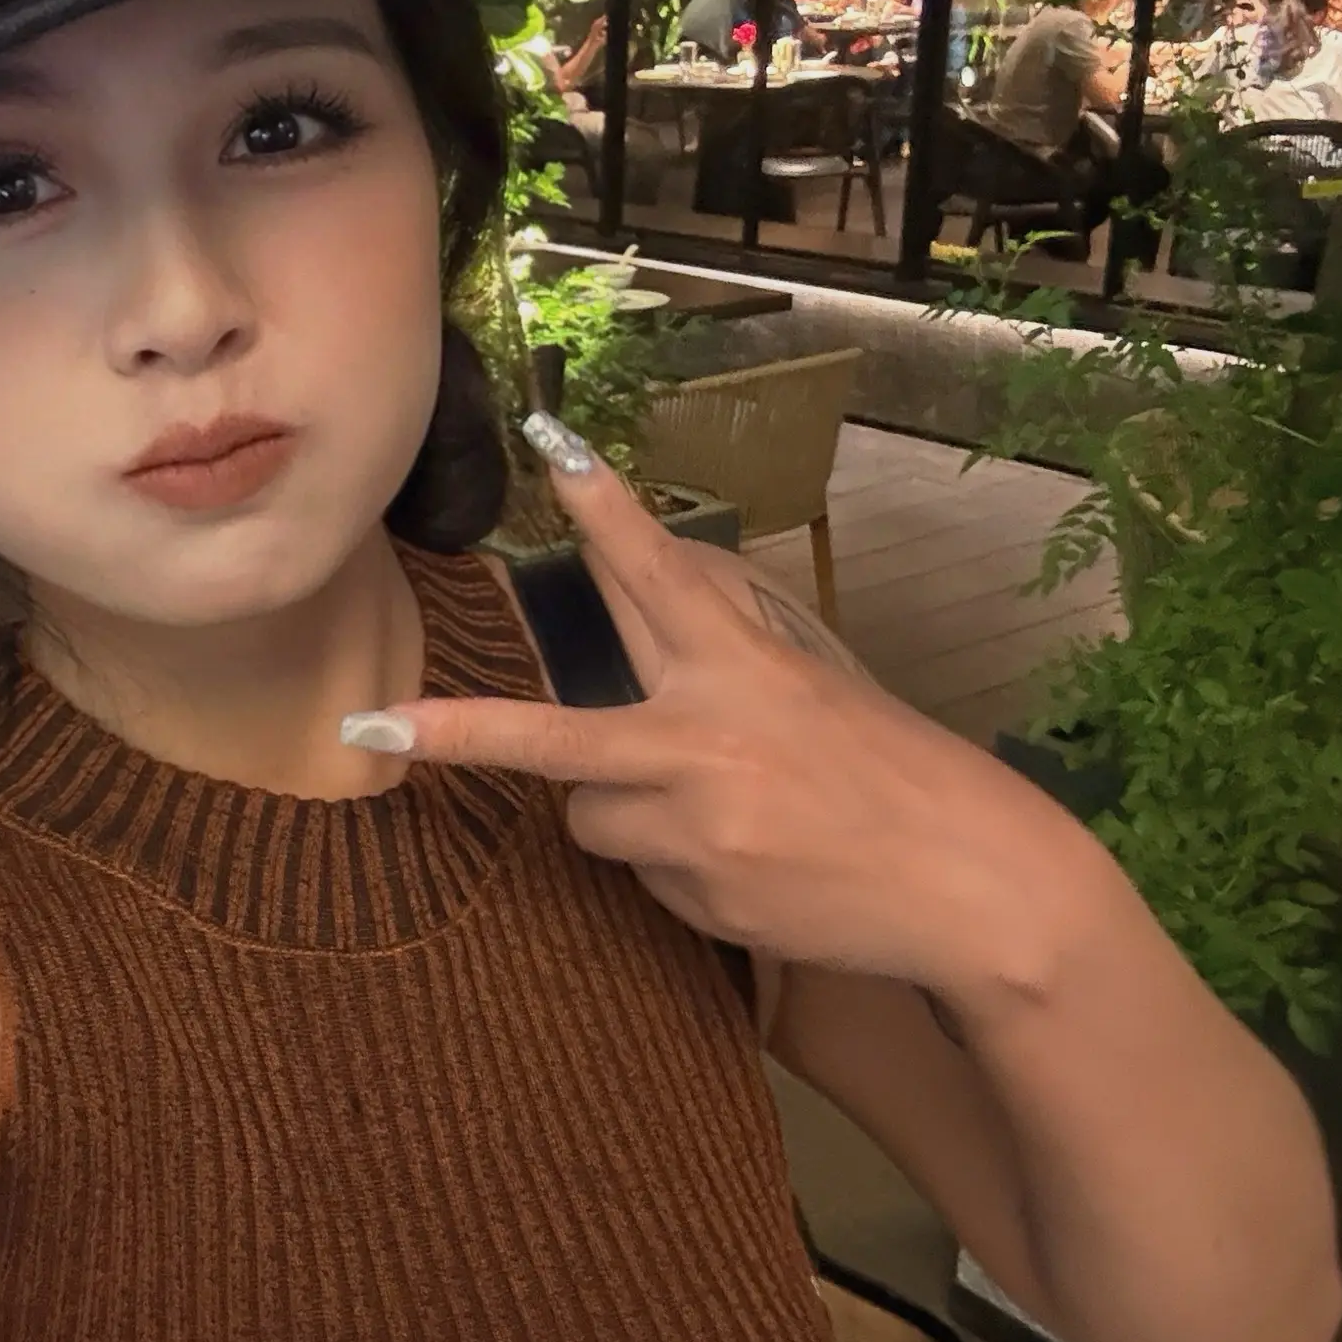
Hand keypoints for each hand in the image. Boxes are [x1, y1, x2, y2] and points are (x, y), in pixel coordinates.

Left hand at [346, 421, 1095, 998]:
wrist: (970, 886)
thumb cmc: (897, 773)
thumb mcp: (820, 688)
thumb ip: (728, 650)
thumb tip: (652, 596)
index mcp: (745, 670)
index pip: (658, 574)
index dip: (601, 509)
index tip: (552, 444)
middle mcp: (706, 743)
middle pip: (552, 735)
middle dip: (460, 733)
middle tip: (371, 733)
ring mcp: (697, 829)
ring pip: (592, 815)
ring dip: (629, 812)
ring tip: (729, 818)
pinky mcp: (700, 897)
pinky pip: (643, 876)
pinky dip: (679, 869)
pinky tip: (755, 866)